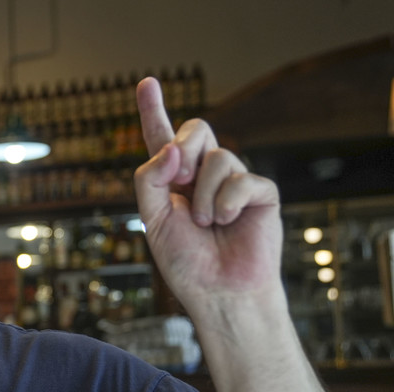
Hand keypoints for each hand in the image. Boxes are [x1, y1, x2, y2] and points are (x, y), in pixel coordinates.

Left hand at [133, 78, 283, 309]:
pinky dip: (226, 204)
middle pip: (195, 129)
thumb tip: (171, 148)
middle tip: (180, 183)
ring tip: (206, 223)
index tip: (146, 83)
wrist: (218, 292)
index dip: (154, 110)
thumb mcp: (152, 219)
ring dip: (203, 195)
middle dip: (183, 147)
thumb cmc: (184, 261)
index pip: (162, 138)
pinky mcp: (261, 192)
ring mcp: (234, 181)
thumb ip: (149, 179)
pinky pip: (241, 179)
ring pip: (217, 156)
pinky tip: (228, 224)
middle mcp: (204, 175)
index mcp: (173, 180)